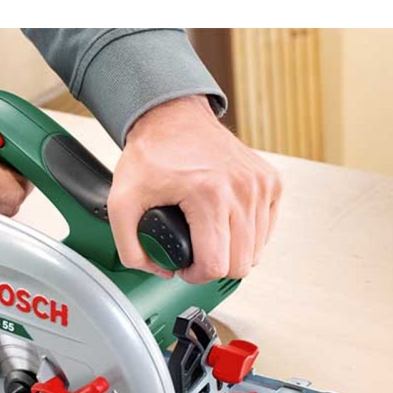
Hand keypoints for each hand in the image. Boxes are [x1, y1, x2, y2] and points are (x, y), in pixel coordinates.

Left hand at [107, 95, 281, 282]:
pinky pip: (266, 230)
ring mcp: (260, 185)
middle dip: (214, 267)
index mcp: (209, 195)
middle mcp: (241, 190)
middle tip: (194, 254)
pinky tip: (225, 224)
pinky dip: (247, 235)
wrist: (173, 116)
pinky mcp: (271, 181)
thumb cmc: (151, 153)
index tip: (184, 267)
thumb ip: (130, 247)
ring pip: (256, 251)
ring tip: (208, 238)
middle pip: (240, 264)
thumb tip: (161, 271)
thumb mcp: (121, 202)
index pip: (216, 265)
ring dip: (231, 252)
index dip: (196, 276)